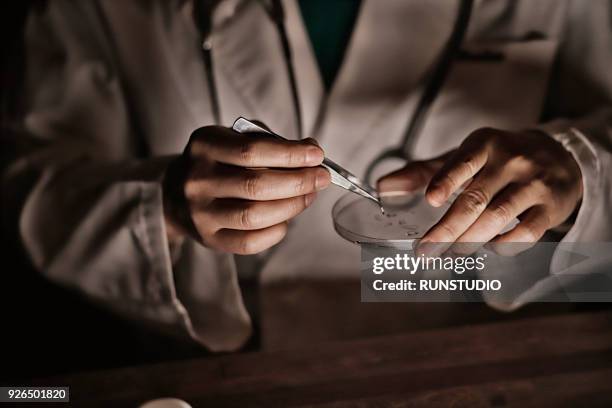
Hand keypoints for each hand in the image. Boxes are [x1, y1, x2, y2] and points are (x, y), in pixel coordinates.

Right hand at [162, 125, 330, 253]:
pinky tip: (286, 218)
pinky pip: (250, 242)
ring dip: (292, 206)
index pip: (252, 151)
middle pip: (256, 185)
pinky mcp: (209, 239)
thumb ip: (271, 142)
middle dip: (299, 182)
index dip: (290, 154)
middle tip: (321, 178)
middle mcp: (197, 181)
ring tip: (309, 195)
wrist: (176, 194)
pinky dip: (277, 231)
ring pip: (255, 216)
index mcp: (204, 147)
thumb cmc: (219, 163)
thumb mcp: (235, 140)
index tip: (316, 155)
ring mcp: (201, 213)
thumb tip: (310, 150)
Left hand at [378, 128, 582, 254]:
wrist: (558, 157)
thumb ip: (422, 172)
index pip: (464, 162)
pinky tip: (489, 248)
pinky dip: (503, 246)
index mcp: (484, 144)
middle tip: (426, 249)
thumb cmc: (497, 161)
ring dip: (469, 241)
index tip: (431, 199)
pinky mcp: (551, 207)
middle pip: (475, 199)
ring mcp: (534, 183)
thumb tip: (383, 188)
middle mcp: (511, 160)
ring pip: (498, 217)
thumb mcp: (462, 158)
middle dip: (447, 229)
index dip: (446, 181)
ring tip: (451, 252)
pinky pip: (526, 233)